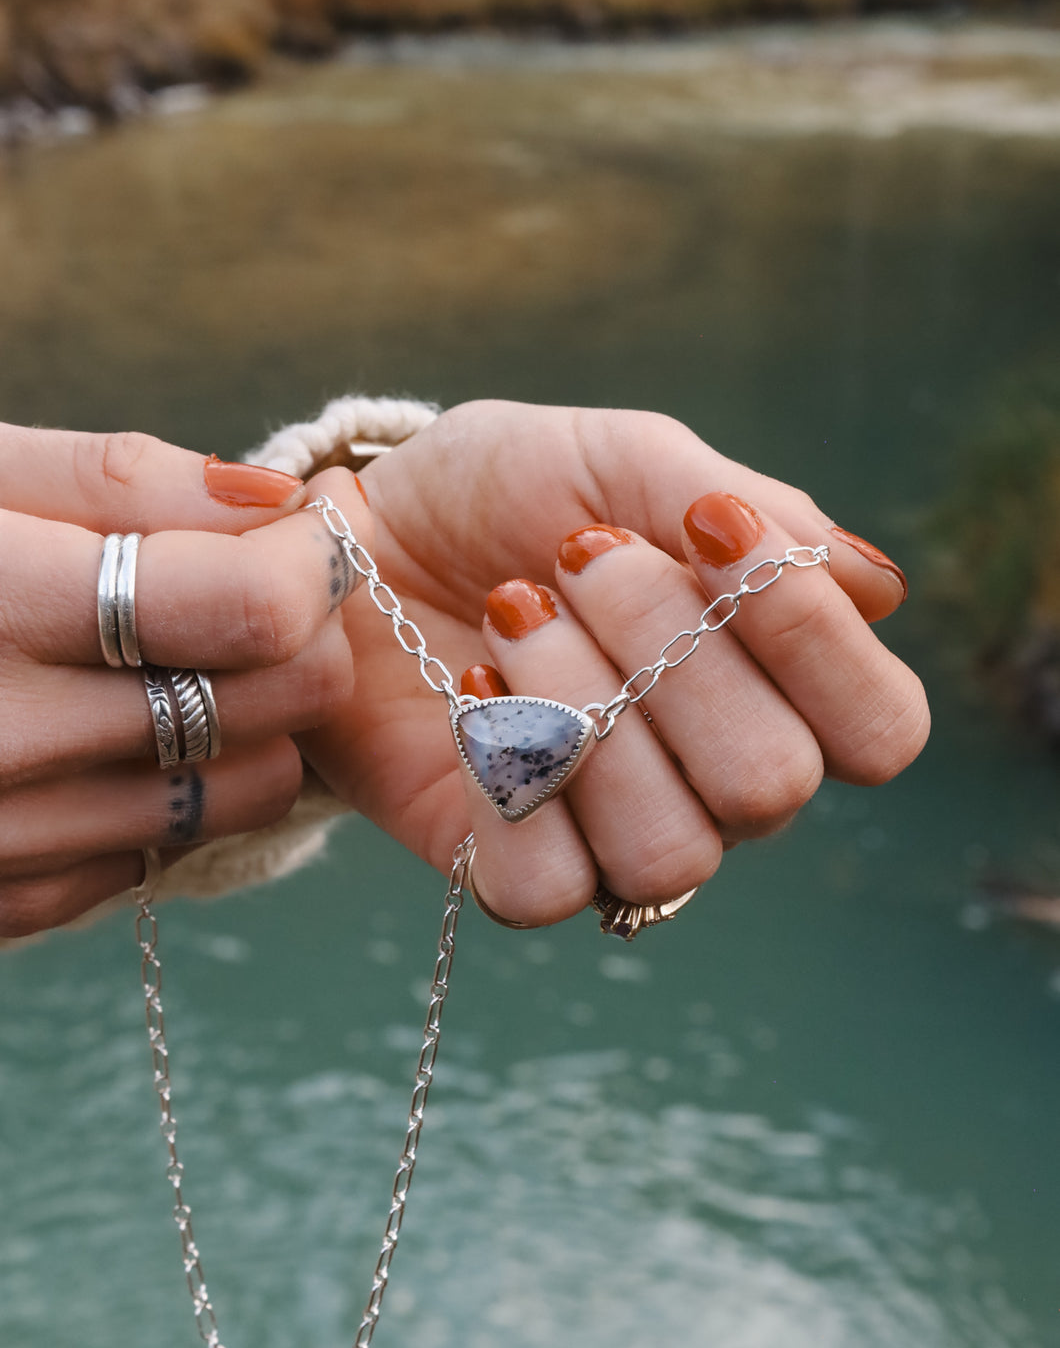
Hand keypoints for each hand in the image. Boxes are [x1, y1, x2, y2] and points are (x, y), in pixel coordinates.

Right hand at [0, 424, 369, 934]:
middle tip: (264, 598)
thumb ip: (114, 481)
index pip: (242, 608)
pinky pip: (154, 856)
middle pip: (267, 706)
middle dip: (299, 642)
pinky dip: (164, 796)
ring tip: (180, 666)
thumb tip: (276, 504)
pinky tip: (103, 739)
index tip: (310, 540)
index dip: (309, 566)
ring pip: (237, 793)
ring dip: (246, 726)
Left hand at [304, 400, 928, 925]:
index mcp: (774, 684)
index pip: (881, 731)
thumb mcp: (624, 458)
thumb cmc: (507, 495)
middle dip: (664, 647)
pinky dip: (504, 777)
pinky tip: (471, 696)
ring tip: (510, 616)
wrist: (360, 534)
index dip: (815, 640)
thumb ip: (754, 512)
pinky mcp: (515, 873)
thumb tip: (877, 589)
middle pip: (770, 784)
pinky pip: (549, 888)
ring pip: (665, 849)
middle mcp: (716, 779)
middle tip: (577, 560)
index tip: (710, 532)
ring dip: (576, 703)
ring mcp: (618, 837)